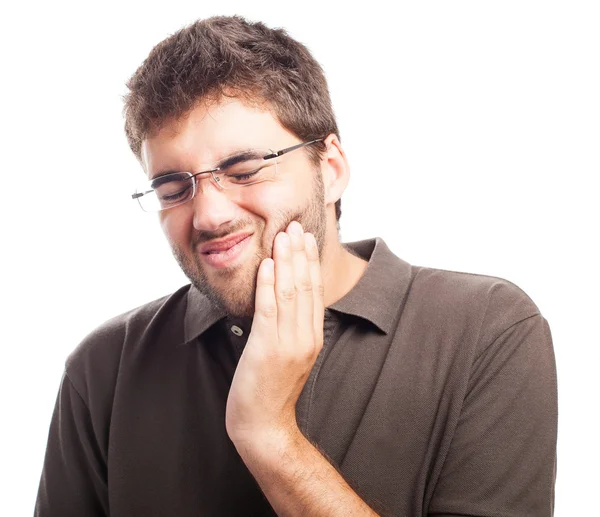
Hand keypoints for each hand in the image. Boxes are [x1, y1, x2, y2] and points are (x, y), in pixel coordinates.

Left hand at [225, 221, 324, 446]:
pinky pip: (268, 309)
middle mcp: (306, 338)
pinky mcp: (267, 349)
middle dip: (299, 253)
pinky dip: (267, 284)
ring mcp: (288, 344)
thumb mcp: (291, 356)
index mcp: (313, 338)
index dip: (311, 263)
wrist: (264, 426)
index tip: (307, 239)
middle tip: (295, 225)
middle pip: (305, 286)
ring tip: (283, 236)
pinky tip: (266, 264)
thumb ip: (293, 329)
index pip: (315, 292)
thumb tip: (286, 301)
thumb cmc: (272, 391)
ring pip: (289, 293)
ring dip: (285, 261)